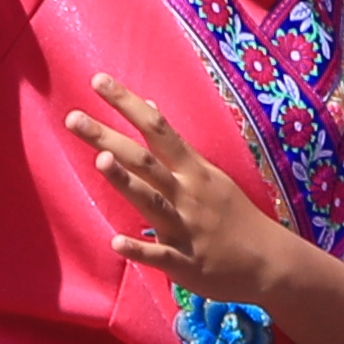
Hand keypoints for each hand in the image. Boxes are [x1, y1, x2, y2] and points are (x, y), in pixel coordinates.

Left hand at [74, 77, 298, 305]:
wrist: (271, 262)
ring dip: (127, 182)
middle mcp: (188, 193)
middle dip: (108, 138)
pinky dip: (139, 249)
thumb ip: (174, 147)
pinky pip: (160, 256)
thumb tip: (150, 108)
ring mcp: (187, 228)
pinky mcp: (187, 262)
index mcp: (193, 170)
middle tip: (73, 118)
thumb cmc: (232, 216)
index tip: (97, 80)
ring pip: (153, 201)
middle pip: (145, 160)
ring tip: (100, 160)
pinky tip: (116, 242)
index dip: (127, 104)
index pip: (157, 129)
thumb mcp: (208, 174)